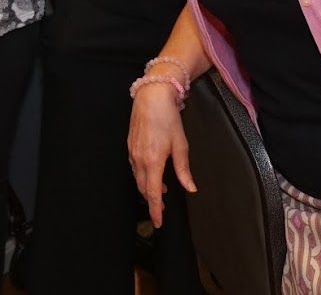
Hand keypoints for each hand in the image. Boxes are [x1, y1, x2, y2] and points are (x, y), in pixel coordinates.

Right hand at [128, 83, 195, 228]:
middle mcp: (139, 159)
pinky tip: (151, 173)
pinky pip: (134, 168)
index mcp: (153, 161)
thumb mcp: (181, 145)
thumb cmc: (168, 119)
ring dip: (148, 188)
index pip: (154, 193)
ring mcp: (132, 153)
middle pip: (143, 189)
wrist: (151, 97)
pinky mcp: (130, 146)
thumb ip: (183, 170)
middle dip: (152, 201)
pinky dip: (143, 176)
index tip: (158, 222)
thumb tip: (190, 187)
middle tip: (162, 209)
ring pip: (138, 179)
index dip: (156, 210)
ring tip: (161, 192)